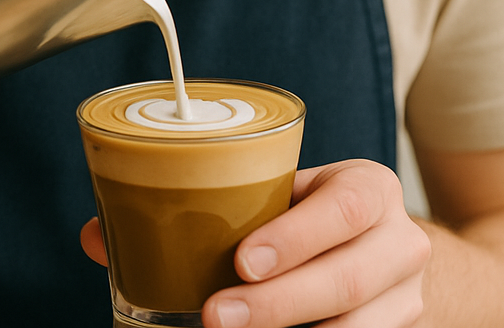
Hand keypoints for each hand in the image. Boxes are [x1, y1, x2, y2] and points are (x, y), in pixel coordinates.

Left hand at [81, 159, 429, 327]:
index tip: (240, 261)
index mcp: (369, 189)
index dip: (298, 235)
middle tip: (212, 316)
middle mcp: (399, 243)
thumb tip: (98, 235)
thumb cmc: (312, 215)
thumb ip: (208, 207)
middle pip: (346, 280)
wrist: (384, 250)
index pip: (346, 206)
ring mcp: (406, 301)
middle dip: (276, 305)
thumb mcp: (279, 196)